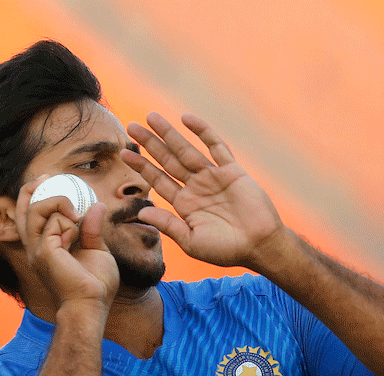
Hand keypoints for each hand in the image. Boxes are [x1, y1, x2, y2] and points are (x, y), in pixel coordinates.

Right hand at [17, 175, 118, 310]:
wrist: (92, 304)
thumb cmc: (95, 285)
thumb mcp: (97, 250)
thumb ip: (93, 229)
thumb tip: (96, 206)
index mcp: (45, 248)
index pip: (30, 216)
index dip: (35, 195)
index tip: (49, 179)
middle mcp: (35, 248)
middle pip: (23, 209)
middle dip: (32, 188)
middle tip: (48, 177)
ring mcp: (37, 250)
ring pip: (36, 209)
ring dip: (58, 203)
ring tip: (76, 215)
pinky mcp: (43, 251)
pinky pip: (53, 221)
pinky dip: (68, 221)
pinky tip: (76, 233)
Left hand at [123, 113, 286, 270]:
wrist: (259, 245)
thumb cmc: (226, 250)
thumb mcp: (191, 241)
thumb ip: (168, 225)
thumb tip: (142, 213)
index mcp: (185, 205)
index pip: (159, 180)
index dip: (142, 166)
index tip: (124, 153)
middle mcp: (196, 188)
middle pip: (168, 161)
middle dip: (150, 144)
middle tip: (132, 127)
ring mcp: (213, 177)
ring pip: (187, 150)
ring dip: (169, 134)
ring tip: (151, 117)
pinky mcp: (232, 171)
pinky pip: (216, 147)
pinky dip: (202, 131)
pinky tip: (186, 118)